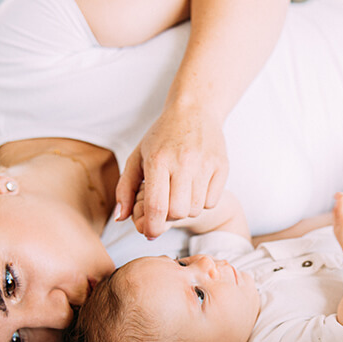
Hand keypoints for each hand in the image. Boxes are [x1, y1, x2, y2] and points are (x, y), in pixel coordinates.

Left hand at [115, 104, 228, 238]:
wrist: (195, 109)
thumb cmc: (162, 136)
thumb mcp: (137, 157)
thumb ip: (125, 189)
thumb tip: (120, 218)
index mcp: (158, 160)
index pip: (156, 207)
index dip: (152, 227)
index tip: (150, 232)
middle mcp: (183, 162)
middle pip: (177, 212)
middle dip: (169, 216)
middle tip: (166, 206)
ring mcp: (205, 164)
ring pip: (195, 209)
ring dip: (186, 208)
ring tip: (181, 193)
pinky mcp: (221, 166)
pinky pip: (212, 201)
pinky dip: (203, 201)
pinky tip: (196, 187)